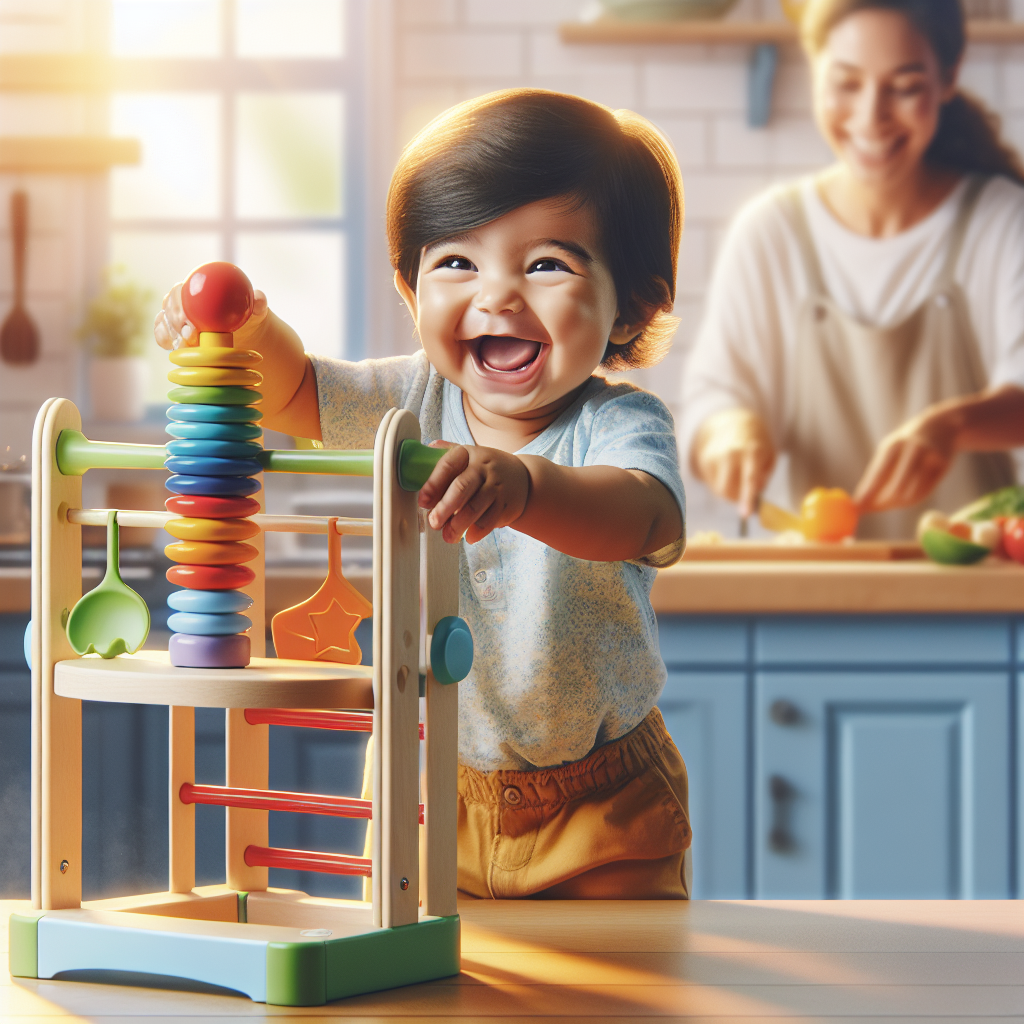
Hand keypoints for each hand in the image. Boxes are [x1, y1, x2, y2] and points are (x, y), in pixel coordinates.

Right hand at [153, 282, 268, 350]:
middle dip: (175, 322)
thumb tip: (258, 298)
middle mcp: (181, 301)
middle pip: (168, 307)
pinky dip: (166, 342)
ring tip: (186, 345)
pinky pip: (163, 337)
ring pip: (163, 322)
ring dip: (169, 334)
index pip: (180, 291)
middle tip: (191, 337)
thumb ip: (257, 301)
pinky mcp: (173, 334)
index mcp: (196, 288)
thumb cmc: (246, 315)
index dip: (181, 304)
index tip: (192, 322)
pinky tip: (176, 349)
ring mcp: (175, 317)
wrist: (244, 332)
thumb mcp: (254, 309)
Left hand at [418, 442, 529, 543]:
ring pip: (475, 508)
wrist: (523, 477)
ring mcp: (497, 486)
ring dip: (458, 525)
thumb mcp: (469, 456)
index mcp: (469, 454)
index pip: (448, 465)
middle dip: (444, 508)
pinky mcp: (507, 504)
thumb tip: (424, 451)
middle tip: (433, 523)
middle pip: (461, 488)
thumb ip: (446, 455)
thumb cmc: (485, 469)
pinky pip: (490, 520)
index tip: (423, 501)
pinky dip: (477, 531)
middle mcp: (484, 468)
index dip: (433, 484)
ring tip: (448, 535)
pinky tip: (469, 536)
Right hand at [691, 408, 775, 516]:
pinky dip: (721, 484)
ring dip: (729, 493)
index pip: (749, 479)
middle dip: (736, 499)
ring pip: (719, 490)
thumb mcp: (769, 456)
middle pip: (728, 490)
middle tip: (745, 499)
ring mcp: (715, 456)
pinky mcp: (704, 460)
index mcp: (752, 451)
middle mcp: (731, 454)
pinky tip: (726, 472)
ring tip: (736, 480)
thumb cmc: (755, 444)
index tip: (745, 514)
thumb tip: (754, 495)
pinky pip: (713, 484)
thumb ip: (764, 477)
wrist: (732, 424)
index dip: (747, 498)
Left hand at [854, 407, 957, 512]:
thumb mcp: (890, 453)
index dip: (867, 493)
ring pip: (913, 493)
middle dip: (883, 503)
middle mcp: (912, 450)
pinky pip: (926, 491)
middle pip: (896, 488)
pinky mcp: (943, 465)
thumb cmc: (906, 445)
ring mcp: (930, 457)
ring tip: (891, 501)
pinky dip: (914, 499)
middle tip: (873, 510)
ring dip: (899, 503)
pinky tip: (909, 496)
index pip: (878, 474)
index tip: (858, 508)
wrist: (941, 426)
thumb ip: (877, 476)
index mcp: (893, 446)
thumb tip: (860, 502)